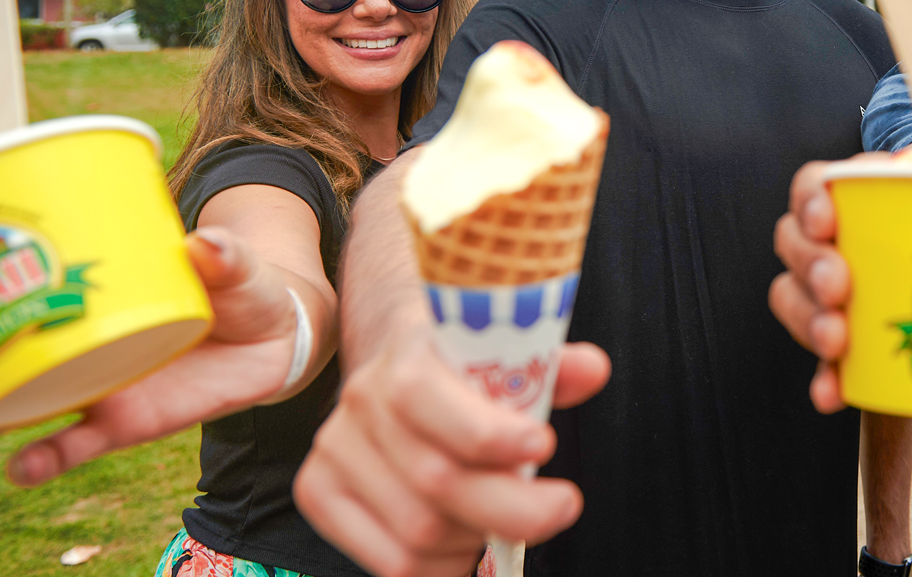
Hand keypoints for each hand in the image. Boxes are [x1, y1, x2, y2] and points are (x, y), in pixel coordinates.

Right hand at [7, 227, 300, 485]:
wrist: (274, 339)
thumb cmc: (240, 289)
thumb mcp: (235, 267)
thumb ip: (224, 256)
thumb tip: (206, 244)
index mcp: (101, 298)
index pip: (36, 290)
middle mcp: (88, 343)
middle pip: (16, 352)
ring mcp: (102, 384)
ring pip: (34, 401)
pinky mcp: (125, 423)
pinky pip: (78, 443)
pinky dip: (49, 456)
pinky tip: (23, 467)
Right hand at [293, 331, 609, 576]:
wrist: (399, 368)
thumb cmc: (466, 371)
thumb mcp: (508, 355)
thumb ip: (549, 365)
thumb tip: (593, 370)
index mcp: (406, 355)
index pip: (423, 396)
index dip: (486, 432)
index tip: (542, 446)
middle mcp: (361, 402)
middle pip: (435, 480)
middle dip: (512, 505)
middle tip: (562, 505)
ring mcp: (334, 450)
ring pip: (418, 532)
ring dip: (479, 537)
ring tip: (508, 520)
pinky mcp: (319, 492)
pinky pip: (391, 561)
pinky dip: (445, 567)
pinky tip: (470, 543)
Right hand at [771, 154, 911, 412]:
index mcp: (875, 197)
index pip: (824, 181)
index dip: (815, 193)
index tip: (828, 213)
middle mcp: (841, 242)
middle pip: (794, 236)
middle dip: (810, 259)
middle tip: (838, 282)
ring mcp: (832, 294)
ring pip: (789, 292)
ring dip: (807, 314)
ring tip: (837, 336)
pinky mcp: (840, 346)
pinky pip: (814, 360)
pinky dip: (821, 377)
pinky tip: (831, 393)